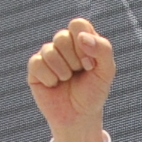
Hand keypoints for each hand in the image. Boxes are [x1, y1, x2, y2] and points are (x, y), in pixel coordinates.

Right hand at [27, 18, 115, 141]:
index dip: (83, 43)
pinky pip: (37, 63)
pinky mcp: (35, 68)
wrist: (79, 117)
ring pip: (49, 51)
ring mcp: (47, 55)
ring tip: (67, 80)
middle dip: (74, 60)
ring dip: (63, 71)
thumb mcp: (106, 71)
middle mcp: (63, 44)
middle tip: (79, 73)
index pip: (77, 24)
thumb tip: (82, 37)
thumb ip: (103, 49)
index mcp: (81, 39)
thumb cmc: (93, 92)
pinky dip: (50, 78)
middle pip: (62, 37)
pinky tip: (54, 85)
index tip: (90, 63)